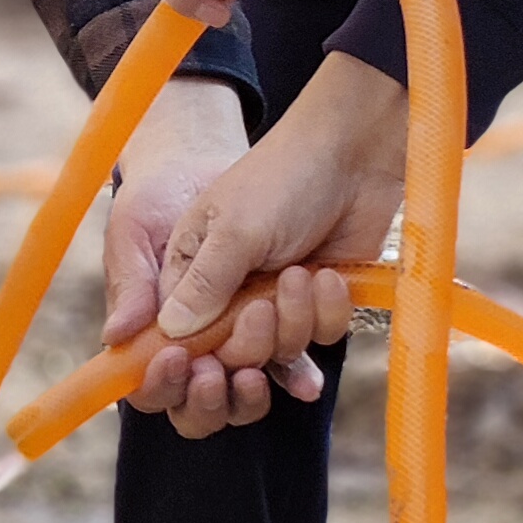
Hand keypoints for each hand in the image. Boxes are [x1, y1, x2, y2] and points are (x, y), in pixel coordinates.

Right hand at [136, 57, 405, 435]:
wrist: (354, 155)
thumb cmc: (283, 178)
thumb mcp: (234, 228)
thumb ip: (202, 284)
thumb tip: (168, 333)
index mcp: (187, 272)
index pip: (169, 341)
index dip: (182, 366)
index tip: (203, 367)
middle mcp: (225, 295)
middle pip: (223, 363)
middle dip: (247, 347)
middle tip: (262, 309)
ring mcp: (272, 302)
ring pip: (275, 354)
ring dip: (294, 321)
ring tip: (301, 274)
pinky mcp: (314, 305)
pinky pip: (318, 338)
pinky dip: (327, 311)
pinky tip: (328, 276)